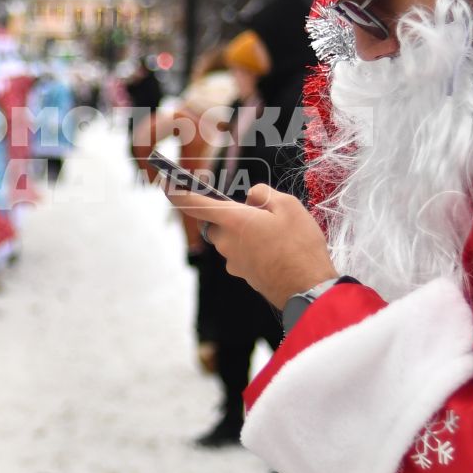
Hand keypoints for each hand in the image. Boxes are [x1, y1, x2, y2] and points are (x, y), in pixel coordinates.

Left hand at [166, 183, 336, 308]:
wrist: (308, 288)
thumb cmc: (300, 245)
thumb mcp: (288, 206)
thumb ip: (264, 194)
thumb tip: (251, 198)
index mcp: (232, 220)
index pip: (194, 204)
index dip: (177, 193)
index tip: (165, 184)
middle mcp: (226, 242)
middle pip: (217, 222)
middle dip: (233, 215)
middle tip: (262, 214)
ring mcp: (233, 262)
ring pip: (231, 239)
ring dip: (246, 233)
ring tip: (277, 234)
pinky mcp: (244, 275)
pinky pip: (242, 254)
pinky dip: (254, 249)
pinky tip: (278, 251)